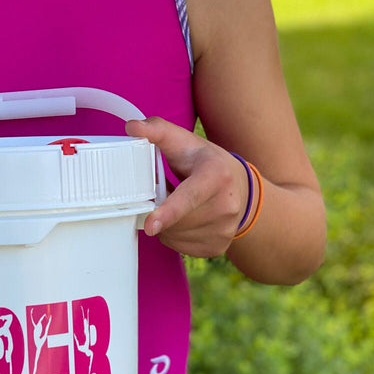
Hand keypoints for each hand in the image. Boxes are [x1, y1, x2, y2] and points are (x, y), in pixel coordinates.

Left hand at [125, 117, 249, 257]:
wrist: (241, 187)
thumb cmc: (205, 161)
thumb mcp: (184, 141)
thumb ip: (157, 130)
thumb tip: (132, 127)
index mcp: (216, 175)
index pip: (190, 196)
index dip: (169, 211)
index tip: (150, 225)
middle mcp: (227, 204)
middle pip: (177, 220)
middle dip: (160, 210)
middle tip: (163, 193)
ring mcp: (225, 229)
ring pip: (175, 236)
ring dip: (165, 224)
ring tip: (175, 204)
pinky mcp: (219, 246)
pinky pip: (181, 247)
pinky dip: (174, 235)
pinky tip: (182, 219)